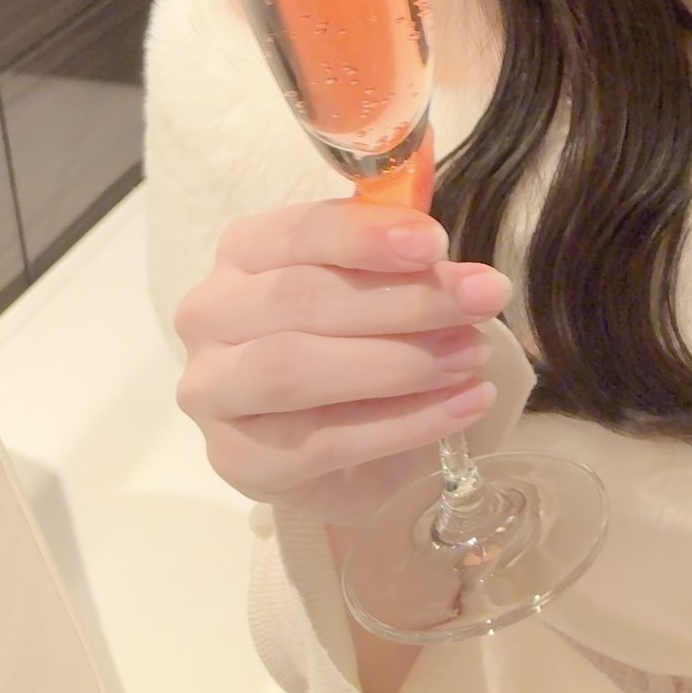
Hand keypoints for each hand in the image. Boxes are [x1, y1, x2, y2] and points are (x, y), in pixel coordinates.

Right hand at [173, 197, 511, 526]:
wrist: (335, 439)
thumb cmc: (352, 334)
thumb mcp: (378, 283)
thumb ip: (407, 265)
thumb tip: (467, 275)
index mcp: (244, 250)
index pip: (299, 231)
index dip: (367, 236)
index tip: (436, 243)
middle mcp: (210, 313)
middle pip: (300, 300)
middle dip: (403, 300)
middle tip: (481, 302)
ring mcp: (212, 390)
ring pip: (296, 370)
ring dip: (399, 363)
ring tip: (472, 357)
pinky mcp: (237, 461)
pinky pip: (321, 442)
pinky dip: (404, 424)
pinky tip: (463, 405)